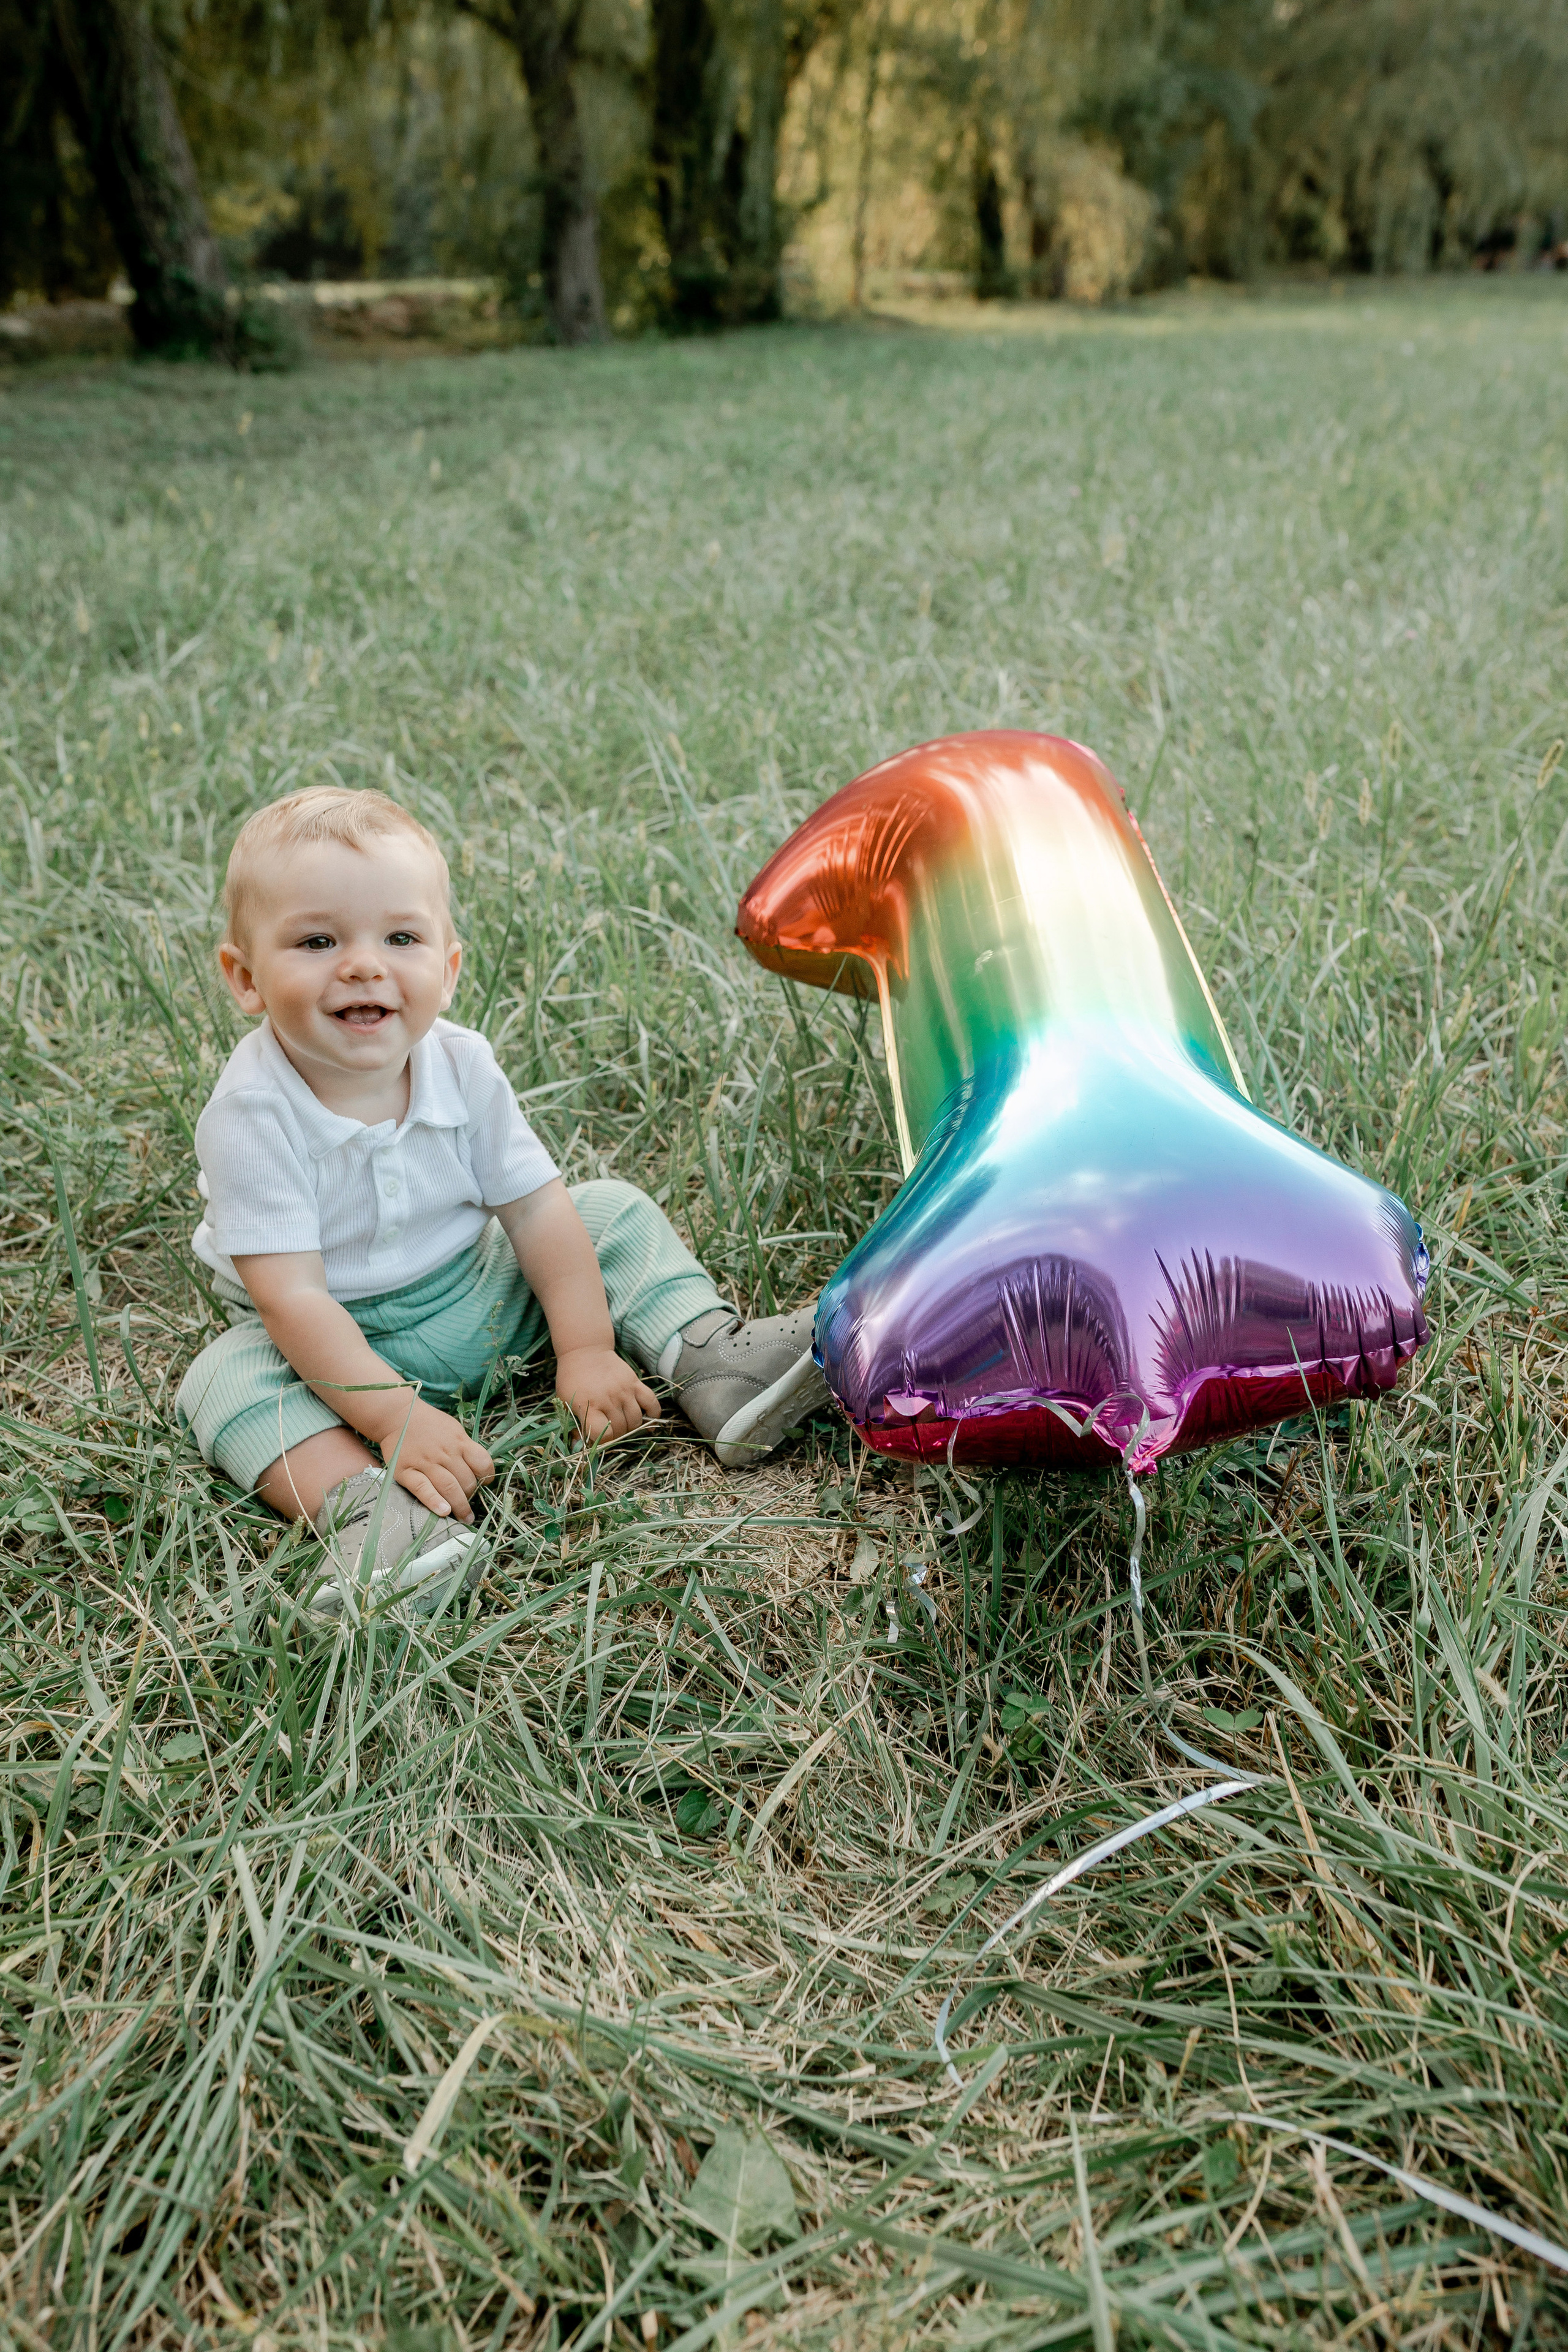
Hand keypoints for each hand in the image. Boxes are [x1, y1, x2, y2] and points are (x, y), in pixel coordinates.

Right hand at [377, 1398, 493, 1519]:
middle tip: (469, 1507)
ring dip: (459, 1506)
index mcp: (460, 1442)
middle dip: (471, 1497)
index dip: (487, 1477)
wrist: (398, 1416)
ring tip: (463, 1518)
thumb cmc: (430, 1424)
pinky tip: (443, 1511)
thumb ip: (466, 1449)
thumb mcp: (454, 1430)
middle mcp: (445, 1452)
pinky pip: (423, 1488)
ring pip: (449, 1487)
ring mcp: (425, 1462)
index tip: (484, 1485)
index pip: (482, 1463)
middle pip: (466, 1480)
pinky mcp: (406, 1471)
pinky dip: (434, 1501)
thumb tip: (480, 1471)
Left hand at [556, 1347, 660, 1443]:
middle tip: (610, 1432)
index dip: (601, 1441)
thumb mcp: (565, 1401)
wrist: (585, 1351)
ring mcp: (624, 1390)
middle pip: (620, 1429)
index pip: (603, 1434)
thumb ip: (573, 1424)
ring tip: (622, 1424)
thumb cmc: (572, 1379)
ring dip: (630, 1428)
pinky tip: (648, 1419)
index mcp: (589, 1405)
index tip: (597, 1438)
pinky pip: (651, 1402)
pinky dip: (653, 1413)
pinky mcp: (635, 1383)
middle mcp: (608, 1399)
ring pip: (636, 1421)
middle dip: (616, 1436)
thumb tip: (578, 1445)